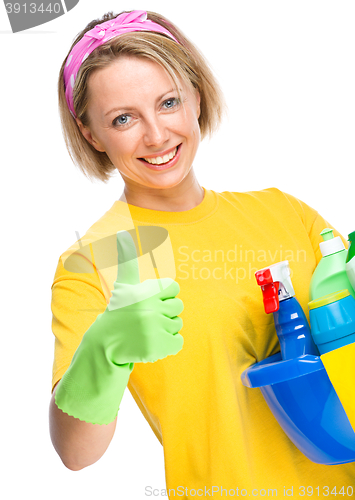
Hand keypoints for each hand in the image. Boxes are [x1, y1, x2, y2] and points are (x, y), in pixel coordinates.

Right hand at [84, 230, 183, 363]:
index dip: (163, 295)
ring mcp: (154, 329)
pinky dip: (168, 345)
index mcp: (145, 291)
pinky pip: (178, 342)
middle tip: (147, 318)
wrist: (106, 343)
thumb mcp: (124, 283)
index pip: (174, 287)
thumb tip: (121, 232)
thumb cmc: (120, 309)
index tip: (149, 302)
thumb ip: (126, 258)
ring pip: (177, 324)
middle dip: (165, 312)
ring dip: (165, 329)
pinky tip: (152, 343)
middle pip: (178, 306)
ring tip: (147, 331)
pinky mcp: (158, 347)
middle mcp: (149, 308)